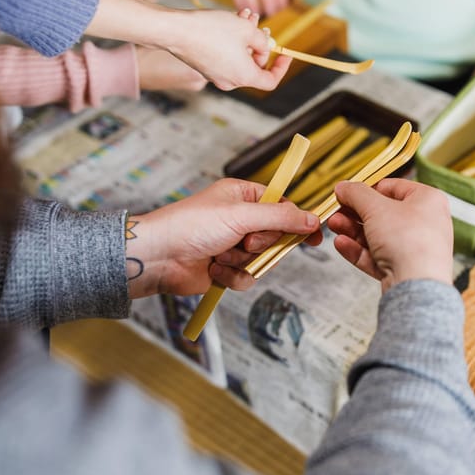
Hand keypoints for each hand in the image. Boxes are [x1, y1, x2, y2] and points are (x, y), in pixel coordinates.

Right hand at [86, 0, 291, 90]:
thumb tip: (264, 47)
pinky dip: (232, 41)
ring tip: (245, 15)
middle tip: (259, 23)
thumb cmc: (211, 30)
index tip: (286, 54)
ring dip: (245, 37)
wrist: (174, 30)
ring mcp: (216, 76)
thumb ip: (262, 40)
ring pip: (240, 57)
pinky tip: (230, 20)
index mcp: (244, 77)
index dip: (281, 67)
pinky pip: (226, 56)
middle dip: (260, 43)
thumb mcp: (247, 29)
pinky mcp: (205, 67)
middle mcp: (230, 81)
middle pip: (254, 66)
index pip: (270, 81)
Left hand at [125, 179, 320, 297]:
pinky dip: (233, 276)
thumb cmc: (191, 225)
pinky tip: (215, 269)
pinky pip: (248, 278)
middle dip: (262, 245)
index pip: (284, 207)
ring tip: (220, 254)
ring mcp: (234, 245)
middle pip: (277, 237)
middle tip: (245, 242)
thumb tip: (312, 219)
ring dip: (243, 261)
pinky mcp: (227, 268)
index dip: (298, 221)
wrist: (159, 257)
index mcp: (244, 197)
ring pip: (263, 261)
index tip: (315, 234)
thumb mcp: (241, 215)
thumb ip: (281, 217)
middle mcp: (241, 220)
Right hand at [327, 179, 453, 292]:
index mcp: (428, 200)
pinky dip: (359, 250)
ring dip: (353, 231)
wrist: (416, 285)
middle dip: (355, 213)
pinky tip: (342, 244)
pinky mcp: (404, 270)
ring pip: (378, 236)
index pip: (393, 187)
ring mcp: (415, 249)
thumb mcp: (376, 208)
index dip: (367, 189)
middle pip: (383, 214)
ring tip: (334, 225)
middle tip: (337, 211)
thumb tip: (344, 187)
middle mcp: (425, 224)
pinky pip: (378, 256)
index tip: (347, 192)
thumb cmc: (410, 242)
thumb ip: (356, 194)